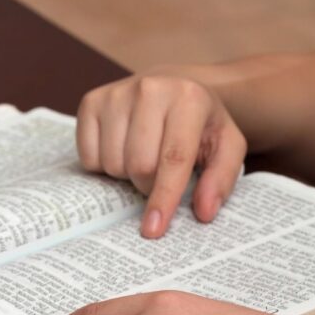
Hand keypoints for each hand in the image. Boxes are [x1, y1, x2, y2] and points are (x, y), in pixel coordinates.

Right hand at [76, 73, 246, 237]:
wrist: (171, 85)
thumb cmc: (198, 122)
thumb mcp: (225, 145)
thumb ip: (221, 179)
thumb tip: (204, 212)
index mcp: (188, 98)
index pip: (173, 159)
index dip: (163, 197)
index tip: (154, 229)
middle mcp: (149, 89)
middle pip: (138, 165)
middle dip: (148, 184)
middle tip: (159, 174)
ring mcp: (115, 94)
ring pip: (112, 164)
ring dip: (125, 174)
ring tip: (141, 155)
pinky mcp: (90, 102)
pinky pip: (89, 157)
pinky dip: (103, 164)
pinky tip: (120, 147)